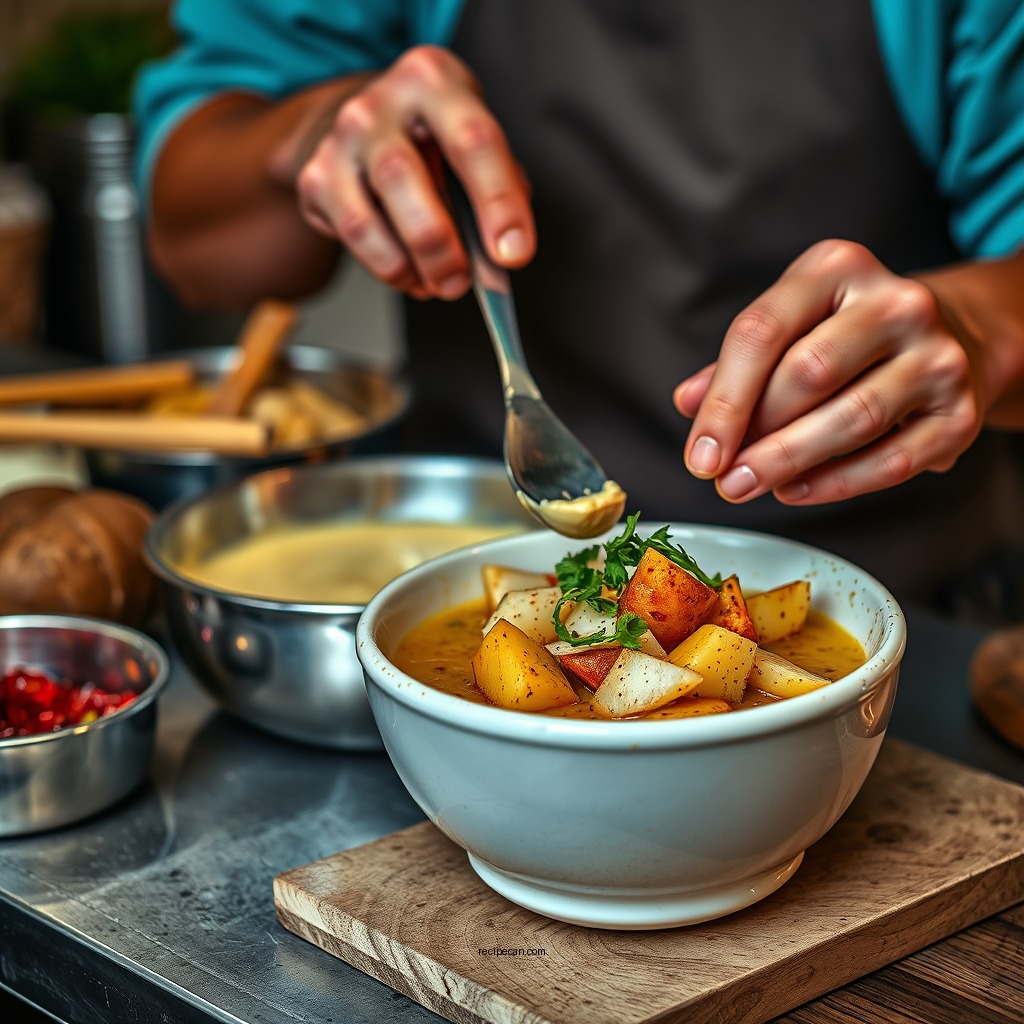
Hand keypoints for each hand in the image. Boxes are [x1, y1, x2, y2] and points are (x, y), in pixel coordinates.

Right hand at [289, 46, 534, 299]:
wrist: (368, 126)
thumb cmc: (433, 137)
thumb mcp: (473, 140)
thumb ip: (499, 190)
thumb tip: (503, 255)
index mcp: (433, 81)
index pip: (473, 142)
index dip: (498, 204)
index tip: (513, 254)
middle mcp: (379, 104)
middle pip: (403, 178)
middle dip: (440, 247)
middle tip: (462, 281)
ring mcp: (340, 140)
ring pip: (366, 220)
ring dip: (409, 266)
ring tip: (437, 284)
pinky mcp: (317, 179)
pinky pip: (352, 238)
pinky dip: (387, 267)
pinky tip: (409, 273)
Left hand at [674, 239, 983, 504]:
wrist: (957, 337)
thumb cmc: (851, 336)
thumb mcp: (792, 326)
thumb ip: (738, 364)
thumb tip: (687, 403)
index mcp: (837, 268)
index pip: (762, 331)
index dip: (723, 401)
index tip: (700, 453)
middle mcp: (896, 302)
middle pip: (807, 374)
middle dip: (755, 434)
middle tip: (723, 474)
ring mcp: (937, 355)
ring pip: (851, 418)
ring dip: (787, 462)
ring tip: (747, 485)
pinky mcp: (961, 412)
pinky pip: (891, 461)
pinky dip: (834, 483)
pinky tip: (794, 489)